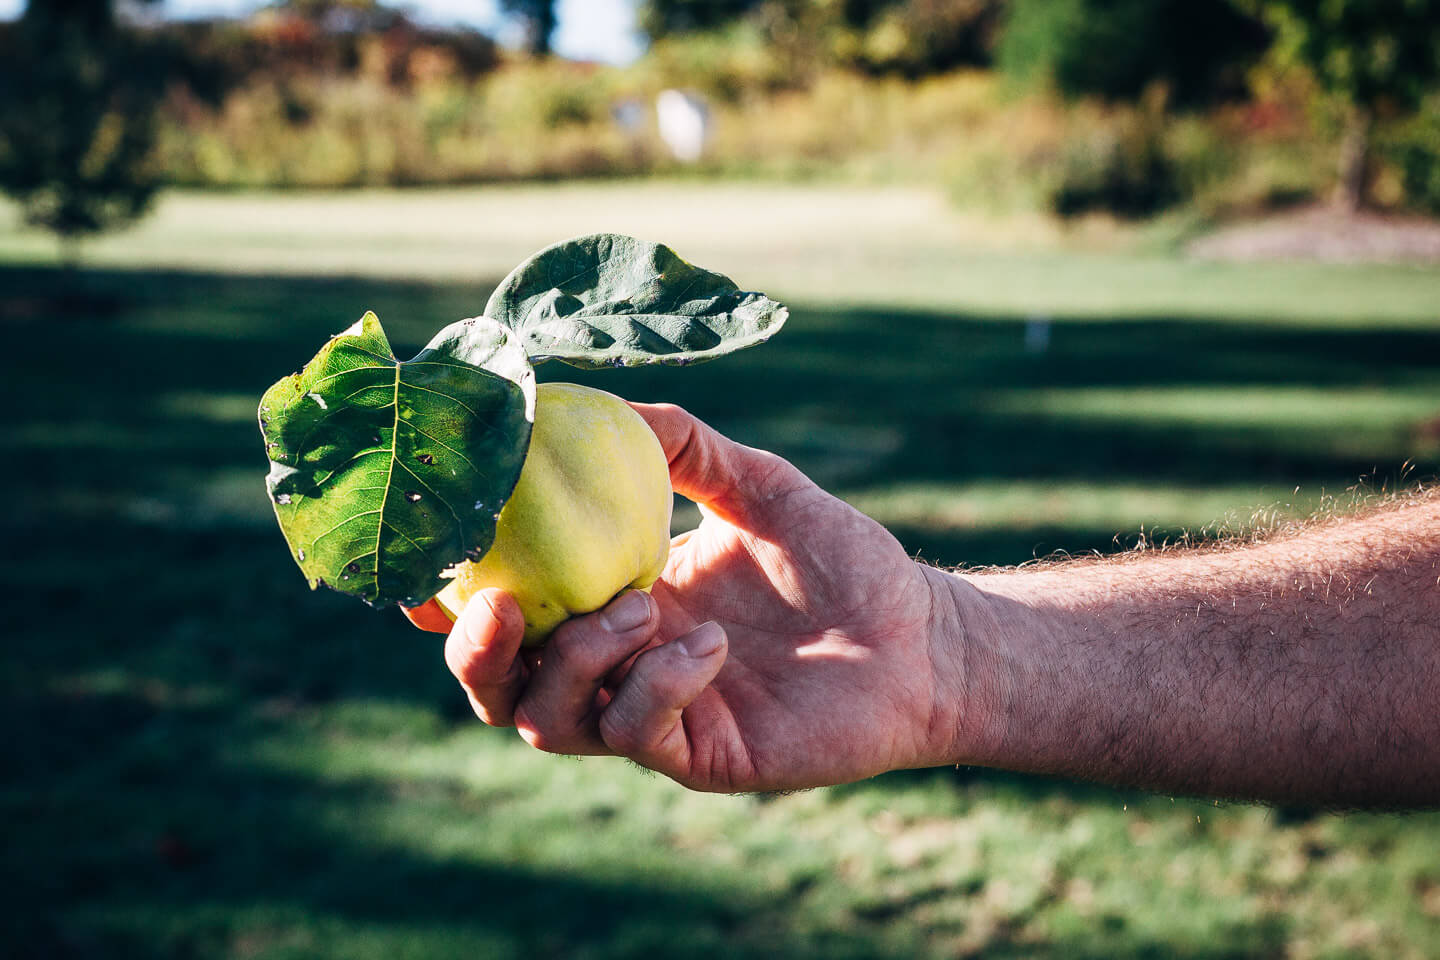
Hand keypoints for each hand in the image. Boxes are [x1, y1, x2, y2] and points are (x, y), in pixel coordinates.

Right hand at [436, 403, 962, 791]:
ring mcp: (656, 715)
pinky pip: (636, 732)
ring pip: (553, 721)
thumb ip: (690, 447)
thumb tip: (613, 400)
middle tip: (503, 606)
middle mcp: (622, 665)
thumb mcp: (759, 487)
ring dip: (575, 660)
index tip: (429, 567)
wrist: (922, 636)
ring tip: (641, 607)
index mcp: (619, 600)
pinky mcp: (700, 754)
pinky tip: (716, 646)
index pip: (515, 615)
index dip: (457, 602)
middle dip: (478, 653)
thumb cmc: (844, 562)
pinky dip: (656, 685)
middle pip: (504, 686)